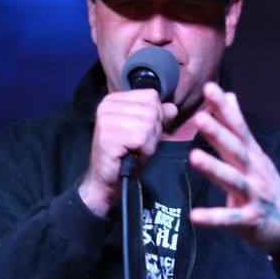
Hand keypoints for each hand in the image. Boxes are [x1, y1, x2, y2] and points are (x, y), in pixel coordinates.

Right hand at [79, 89, 177, 214]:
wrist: (107, 182)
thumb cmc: (125, 157)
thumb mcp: (146, 134)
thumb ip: (158, 118)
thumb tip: (172, 108)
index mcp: (115, 99)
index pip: (151, 96)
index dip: (156, 117)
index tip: (142, 134)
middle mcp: (107, 104)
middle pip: (152, 110)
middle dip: (153, 133)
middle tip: (138, 146)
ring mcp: (106, 119)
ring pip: (149, 124)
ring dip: (148, 144)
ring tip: (134, 151)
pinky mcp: (109, 135)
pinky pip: (142, 138)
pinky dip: (144, 151)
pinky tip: (132, 156)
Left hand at [189, 83, 279, 251]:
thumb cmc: (266, 184)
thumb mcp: (254, 154)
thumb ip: (237, 127)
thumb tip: (229, 95)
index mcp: (252, 155)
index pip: (238, 127)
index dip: (224, 109)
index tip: (209, 88)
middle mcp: (254, 171)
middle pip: (236, 149)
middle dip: (219, 133)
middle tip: (200, 117)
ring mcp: (254, 195)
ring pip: (233, 180)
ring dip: (214, 168)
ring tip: (194, 157)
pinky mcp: (250, 219)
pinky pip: (230, 218)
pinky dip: (213, 218)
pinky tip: (194, 216)